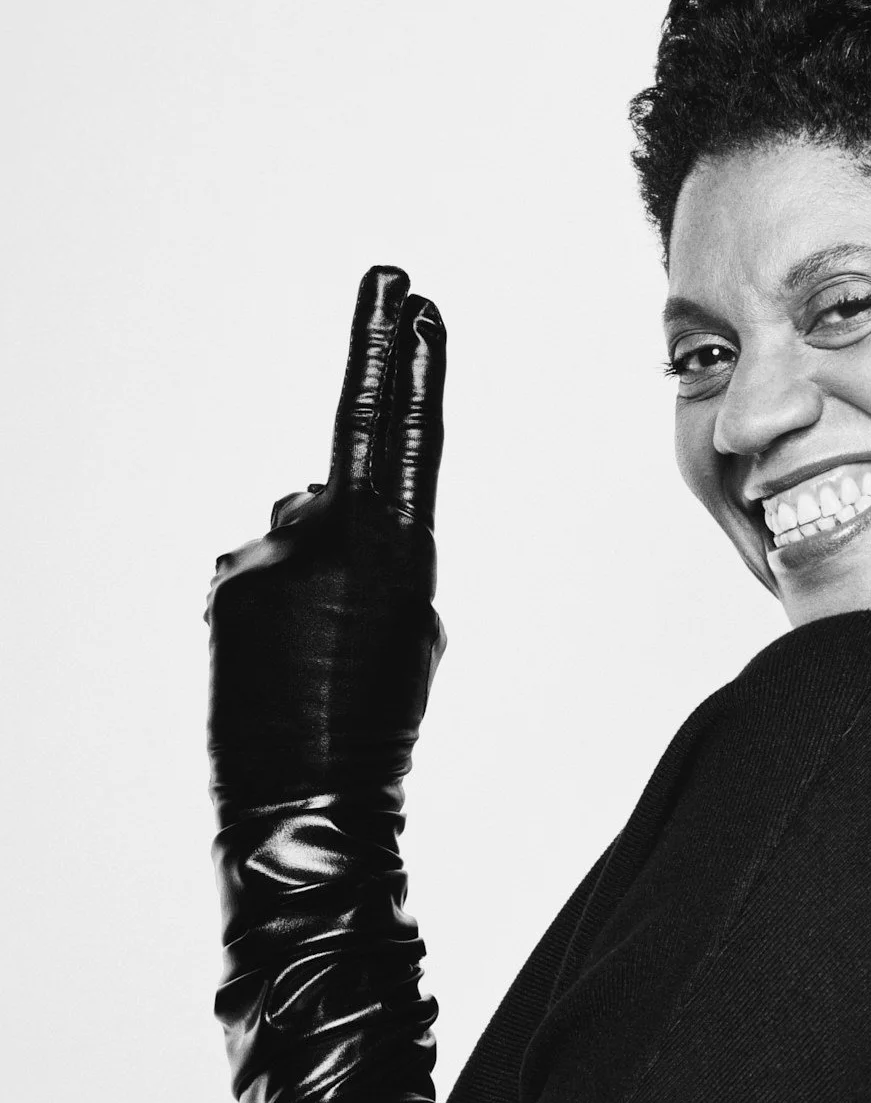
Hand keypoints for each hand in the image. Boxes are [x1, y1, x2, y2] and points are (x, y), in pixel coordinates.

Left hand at [206, 266, 446, 805]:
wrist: (307, 799)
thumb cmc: (383, 719)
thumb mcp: (415, 625)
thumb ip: (378, 549)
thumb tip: (317, 507)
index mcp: (397, 549)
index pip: (402, 433)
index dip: (410, 364)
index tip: (414, 303)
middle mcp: (325, 536)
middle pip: (346, 479)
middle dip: (372, 396)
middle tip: (385, 303)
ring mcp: (266, 557)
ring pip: (300, 530)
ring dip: (314, 569)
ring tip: (321, 650)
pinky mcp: (224, 583)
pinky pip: (261, 565)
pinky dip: (277, 596)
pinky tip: (285, 657)